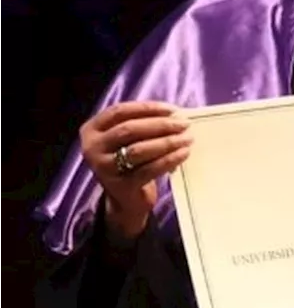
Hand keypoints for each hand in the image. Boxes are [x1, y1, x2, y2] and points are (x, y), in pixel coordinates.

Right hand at [79, 100, 191, 240]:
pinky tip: (183, 153)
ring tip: (187, 138)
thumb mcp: (127, 140)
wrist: (125, 199)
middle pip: (128, 129)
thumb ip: (143, 124)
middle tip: (184, 124)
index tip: (172, 109)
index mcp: (92, 129)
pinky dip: (169, 160)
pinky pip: (148, 169)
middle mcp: (92, 147)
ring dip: (166, 142)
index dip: (147, 108)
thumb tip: (175, 114)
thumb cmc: (130, 161)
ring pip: (138, 149)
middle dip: (160, 125)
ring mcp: (104, 168)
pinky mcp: (120, 185)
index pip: (119, 111)